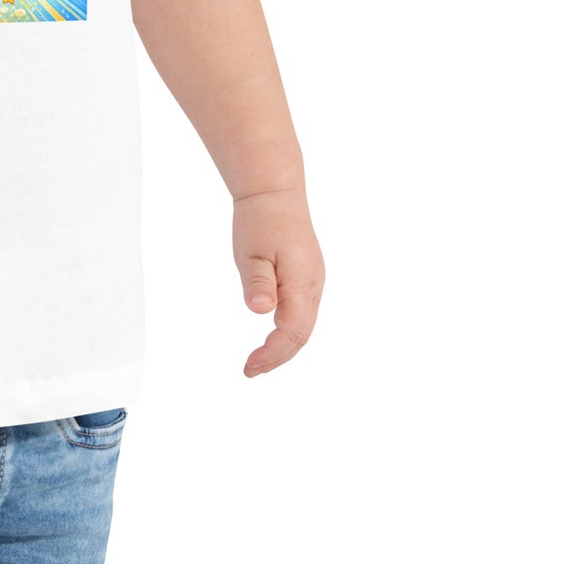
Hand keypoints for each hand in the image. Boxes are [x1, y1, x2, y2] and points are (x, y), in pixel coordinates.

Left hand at [232, 187, 323, 376]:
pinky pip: (302, 313)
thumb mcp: (251, 252)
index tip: (248, 367)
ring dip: (284, 348)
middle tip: (250, 371)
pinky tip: (271, 337)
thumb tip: (261, 311)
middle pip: (301, 335)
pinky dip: (288, 332)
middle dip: (278, 357)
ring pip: (304, 326)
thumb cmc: (261, 220)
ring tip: (258, 362)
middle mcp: (314, 286)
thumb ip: (258, 282)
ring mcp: (313, 281)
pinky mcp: (307, 277)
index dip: (272, 354)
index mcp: (303, 282)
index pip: (292, 332)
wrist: (274, 192)